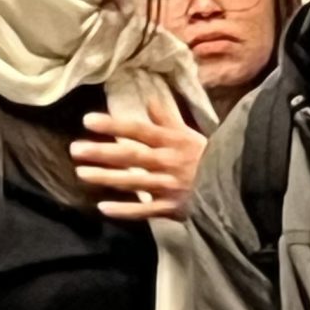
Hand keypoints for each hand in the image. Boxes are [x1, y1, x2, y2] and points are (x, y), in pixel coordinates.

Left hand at [71, 90, 207, 221]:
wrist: (234, 185)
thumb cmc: (208, 157)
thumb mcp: (189, 134)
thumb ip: (167, 118)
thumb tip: (150, 98)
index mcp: (171, 141)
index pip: (139, 130)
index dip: (114, 124)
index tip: (88, 120)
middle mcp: (166, 162)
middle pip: (130, 155)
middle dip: (102, 152)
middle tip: (75, 149)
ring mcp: (167, 186)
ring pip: (133, 182)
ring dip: (106, 178)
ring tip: (81, 173)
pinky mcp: (170, 208)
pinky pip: (144, 210)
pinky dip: (125, 210)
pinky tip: (103, 208)